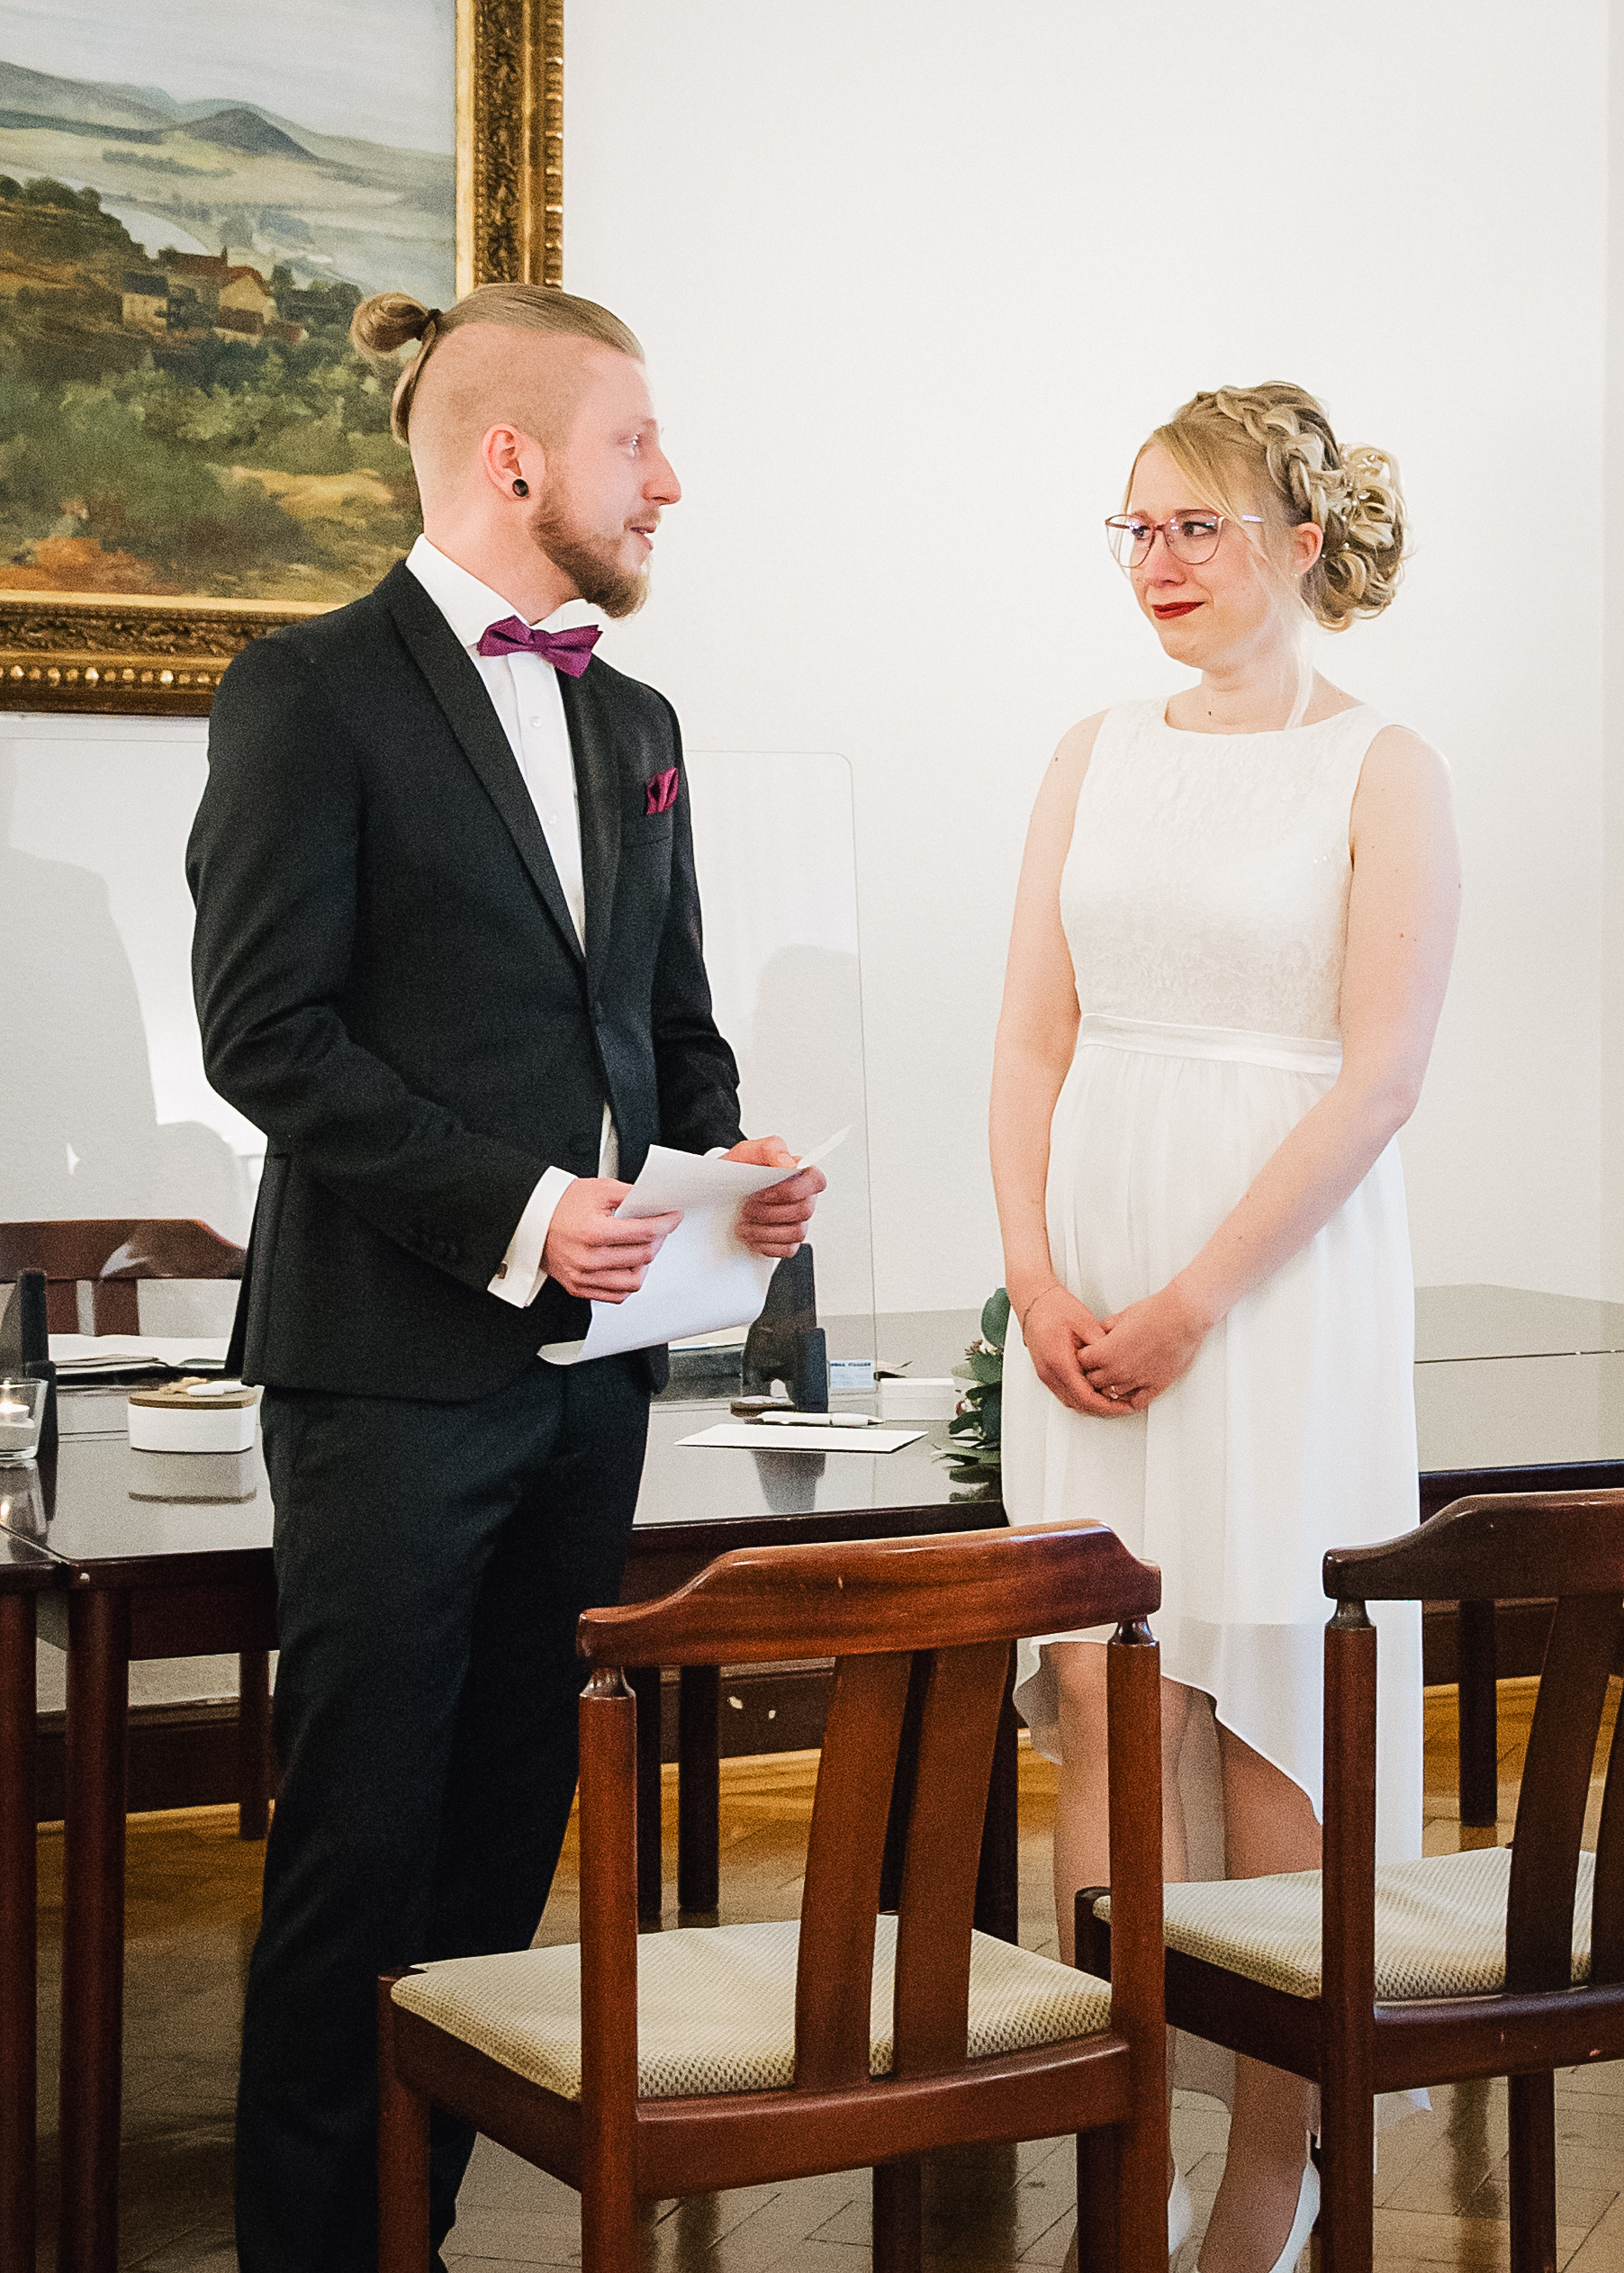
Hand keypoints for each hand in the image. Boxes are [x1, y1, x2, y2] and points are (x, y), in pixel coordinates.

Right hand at [541, 1177, 680, 1302]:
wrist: (531, 1220)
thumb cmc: (560, 1204)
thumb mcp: (599, 1189)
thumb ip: (630, 1195)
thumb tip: (657, 1202)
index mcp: (594, 1232)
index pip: (645, 1232)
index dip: (666, 1223)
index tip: (673, 1218)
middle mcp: (589, 1258)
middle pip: (643, 1256)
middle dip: (658, 1239)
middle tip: (659, 1229)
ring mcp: (583, 1277)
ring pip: (633, 1281)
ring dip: (645, 1264)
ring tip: (643, 1249)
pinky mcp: (579, 1288)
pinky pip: (616, 1295)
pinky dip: (628, 1282)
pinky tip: (628, 1266)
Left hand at [727, 1135, 826, 1258]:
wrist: (723, 1193)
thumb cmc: (739, 1172)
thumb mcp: (747, 1152)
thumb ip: (769, 1148)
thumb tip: (786, 1161)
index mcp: (798, 1174)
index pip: (817, 1181)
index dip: (794, 1190)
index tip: (764, 1192)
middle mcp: (803, 1198)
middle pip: (804, 1210)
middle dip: (770, 1211)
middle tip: (747, 1208)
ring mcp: (797, 1221)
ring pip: (796, 1233)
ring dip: (765, 1230)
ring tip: (744, 1223)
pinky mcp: (789, 1241)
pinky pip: (787, 1249)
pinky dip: (766, 1244)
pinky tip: (752, 1236)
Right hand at [1016, 1281, 1130, 1416]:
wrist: (1034, 1300)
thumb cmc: (1053, 1307)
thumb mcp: (1084, 1321)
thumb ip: (1100, 1344)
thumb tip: (1115, 1361)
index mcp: (1059, 1361)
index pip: (1086, 1396)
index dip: (1108, 1406)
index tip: (1123, 1406)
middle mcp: (1049, 1372)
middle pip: (1079, 1404)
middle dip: (1103, 1410)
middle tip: (1124, 1407)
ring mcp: (1046, 1374)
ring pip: (1071, 1402)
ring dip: (1092, 1405)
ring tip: (1113, 1401)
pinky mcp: (1046, 1372)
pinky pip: (1065, 1393)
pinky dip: (1082, 1398)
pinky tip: (1096, 1392)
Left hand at [1075, 1281, 1211, 1410]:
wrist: (1183, 1316)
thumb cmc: (1155, 1312)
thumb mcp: (1121, 1316)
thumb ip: (1104, 1329)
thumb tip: (1097, 1334)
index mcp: (1106, 1352)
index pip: (1081, 1363)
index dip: (1084, 1356)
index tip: (1089, 1352)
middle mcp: (1118, 1370)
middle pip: (1092, 1382)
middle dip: (1094, 1373)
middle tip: (1100, 1365)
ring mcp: (1137, 1381)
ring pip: (1112, 1395)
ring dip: (1111, 1386)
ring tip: (1116, 1375)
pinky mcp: (1155, 1386)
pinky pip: (1137, 1402)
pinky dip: (1131, 1398)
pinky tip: (1132, 1389)